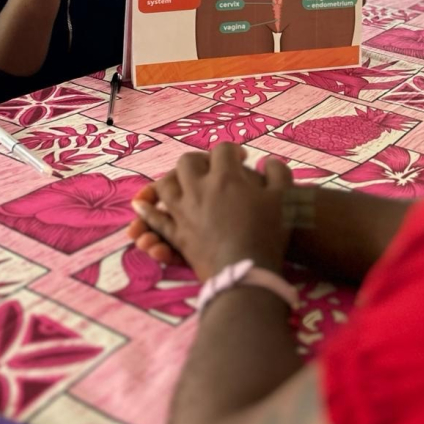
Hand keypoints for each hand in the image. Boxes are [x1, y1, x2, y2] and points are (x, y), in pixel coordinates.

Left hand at [128, 144, 292, 280]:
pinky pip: (157, 219)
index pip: (223, 151)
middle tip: (210, 168)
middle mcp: (200, 190)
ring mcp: (185, 212)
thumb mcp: (284, 197)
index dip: (234, 151)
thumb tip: (267, 161)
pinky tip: (140, 205)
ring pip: (166, 186)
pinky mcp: (178, 235)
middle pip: (187, 162)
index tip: (242, 159)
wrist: (249, 272)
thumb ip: (278, 172)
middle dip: (199, 159)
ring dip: (171, 179)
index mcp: (226, 178)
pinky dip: (147, 210)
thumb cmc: (268, 233)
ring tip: (179, 181)